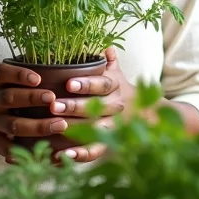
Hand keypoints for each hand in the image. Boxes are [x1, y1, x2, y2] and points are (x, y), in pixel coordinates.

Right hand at [0, 62, 66, 158]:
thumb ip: (19, 71)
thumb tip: (54, 64)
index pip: (1, 73)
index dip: (19, 75)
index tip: (38, 78)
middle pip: (8, 98)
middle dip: (32, 98)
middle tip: (53, 98)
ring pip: (13, 125)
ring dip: (38, 126)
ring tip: (61, 124)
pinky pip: (10, 148)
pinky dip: (28, 150)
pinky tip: (48, 148)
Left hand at [50, 46, 134, 162]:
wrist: (144, 115)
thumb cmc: (118, 88)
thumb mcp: (115, 71)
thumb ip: (106, 58)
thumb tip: (102, 42)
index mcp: (114, 87)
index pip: (102, 84)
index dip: (86, 84)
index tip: (69, 83)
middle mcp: (115, 107)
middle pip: (96, 108)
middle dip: (74, 107)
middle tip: (54, 105)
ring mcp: (113, 127)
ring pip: (95, 130)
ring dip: (75, 130)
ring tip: (56, 130)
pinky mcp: (108, 144)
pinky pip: (95, 152)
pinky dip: (80, 155)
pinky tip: (62, 156)